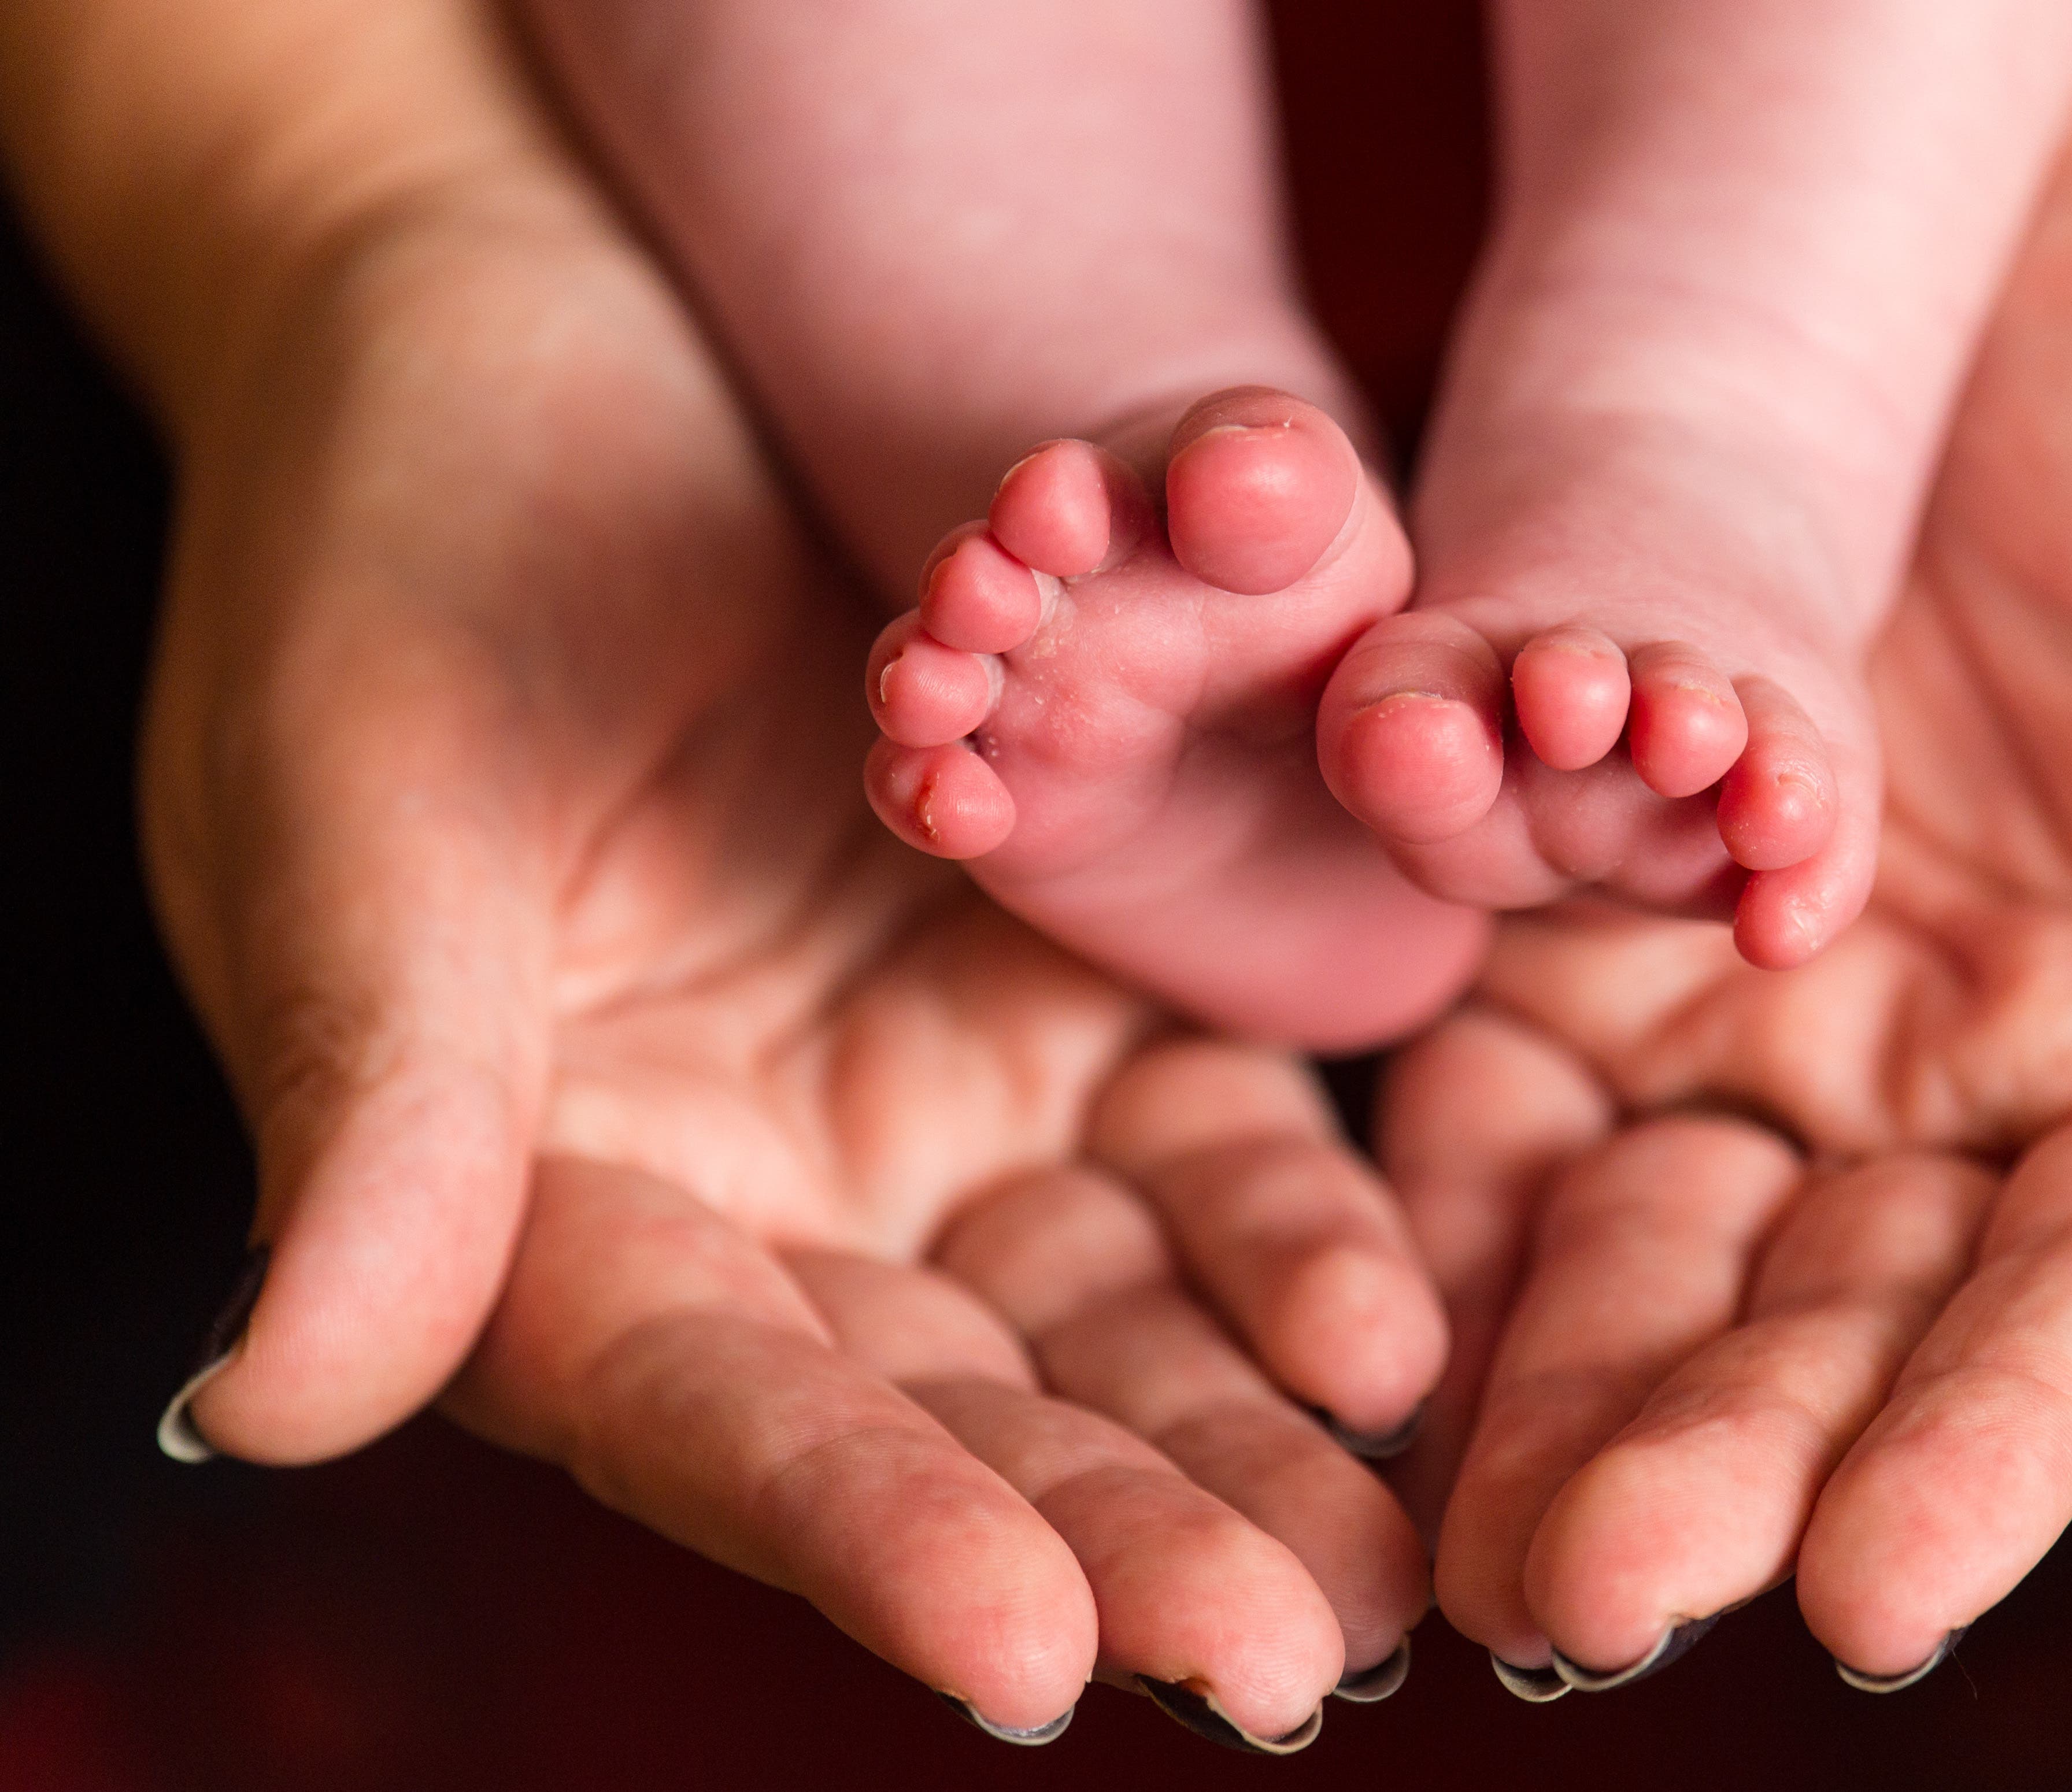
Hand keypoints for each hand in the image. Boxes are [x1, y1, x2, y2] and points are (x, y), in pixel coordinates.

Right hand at [123, 5, 1434, 1743]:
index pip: (710, 1411)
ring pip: (1098, 1316)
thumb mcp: (369, 796)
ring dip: (1241, 1432)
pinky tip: (1395, 1327)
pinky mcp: (1057, 991)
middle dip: (1115, 1528)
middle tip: (1289, 1653)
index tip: (1032, 1651)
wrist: (541, 329)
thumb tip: (285, 1392)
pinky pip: (1194, 1146)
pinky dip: (1288, 1234)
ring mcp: (918, 1104)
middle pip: (945, 1413)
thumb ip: (381, 1096)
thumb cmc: (399, 539)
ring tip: (1386, 1559)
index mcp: (544, 1198)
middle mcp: (754, 1198)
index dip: (863, 1534)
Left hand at [1387, 90, 2071, 1689]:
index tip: (1885, 1586)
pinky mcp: (1608, 926)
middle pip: (1841, 1325)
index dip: (1999, 1454)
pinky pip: (1507, 1091)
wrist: (2067, 216)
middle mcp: (1976, 1099)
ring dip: (1547, 1386)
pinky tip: (1351, 1308)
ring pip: (1652, 1251)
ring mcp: (1778, 1024)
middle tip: (1586, 1594)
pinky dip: (1436, 1198)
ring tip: (1450, 1537)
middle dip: (1717, 1457)